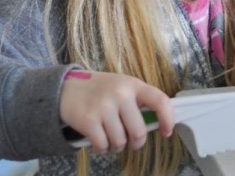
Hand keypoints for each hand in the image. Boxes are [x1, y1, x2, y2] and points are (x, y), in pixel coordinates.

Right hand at [59, 70, 173, 152]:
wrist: (66, 88)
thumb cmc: (101, 90)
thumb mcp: (123, 86)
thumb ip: (139, 101)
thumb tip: (158, 123)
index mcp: (134, 85)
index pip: (160, 101)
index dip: (168, 119)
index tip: (167, 132)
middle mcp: (121, 94)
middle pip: (138, 131)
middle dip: (136, 143)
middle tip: (131, 143)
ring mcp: (103, 107)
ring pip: (120, 141)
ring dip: (117, 146)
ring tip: (112, 140)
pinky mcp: (88, 120)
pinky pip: (103, 145)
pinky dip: (102, 148)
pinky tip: (99, 142)